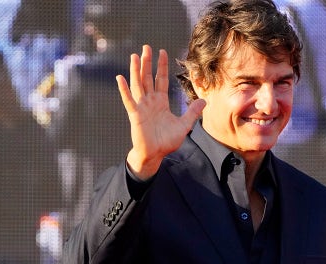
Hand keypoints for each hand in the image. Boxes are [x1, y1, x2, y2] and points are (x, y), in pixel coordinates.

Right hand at [117, 45, 204, 179]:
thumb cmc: (167, 141)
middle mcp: (150, 102)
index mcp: (161, 102)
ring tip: (135, 56)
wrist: (155, 155)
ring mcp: (141, 107)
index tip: (162, 52)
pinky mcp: (135, 115)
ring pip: (138, 85)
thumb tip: (205, 101)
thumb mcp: (184, 125)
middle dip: (147, 63)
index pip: (161, 80)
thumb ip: (192, 113)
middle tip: (146, 47)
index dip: (161, 66)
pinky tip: (120, 78)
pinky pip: (129, 100)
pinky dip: (124, 90)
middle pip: (148, 78)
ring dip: (136, 70)